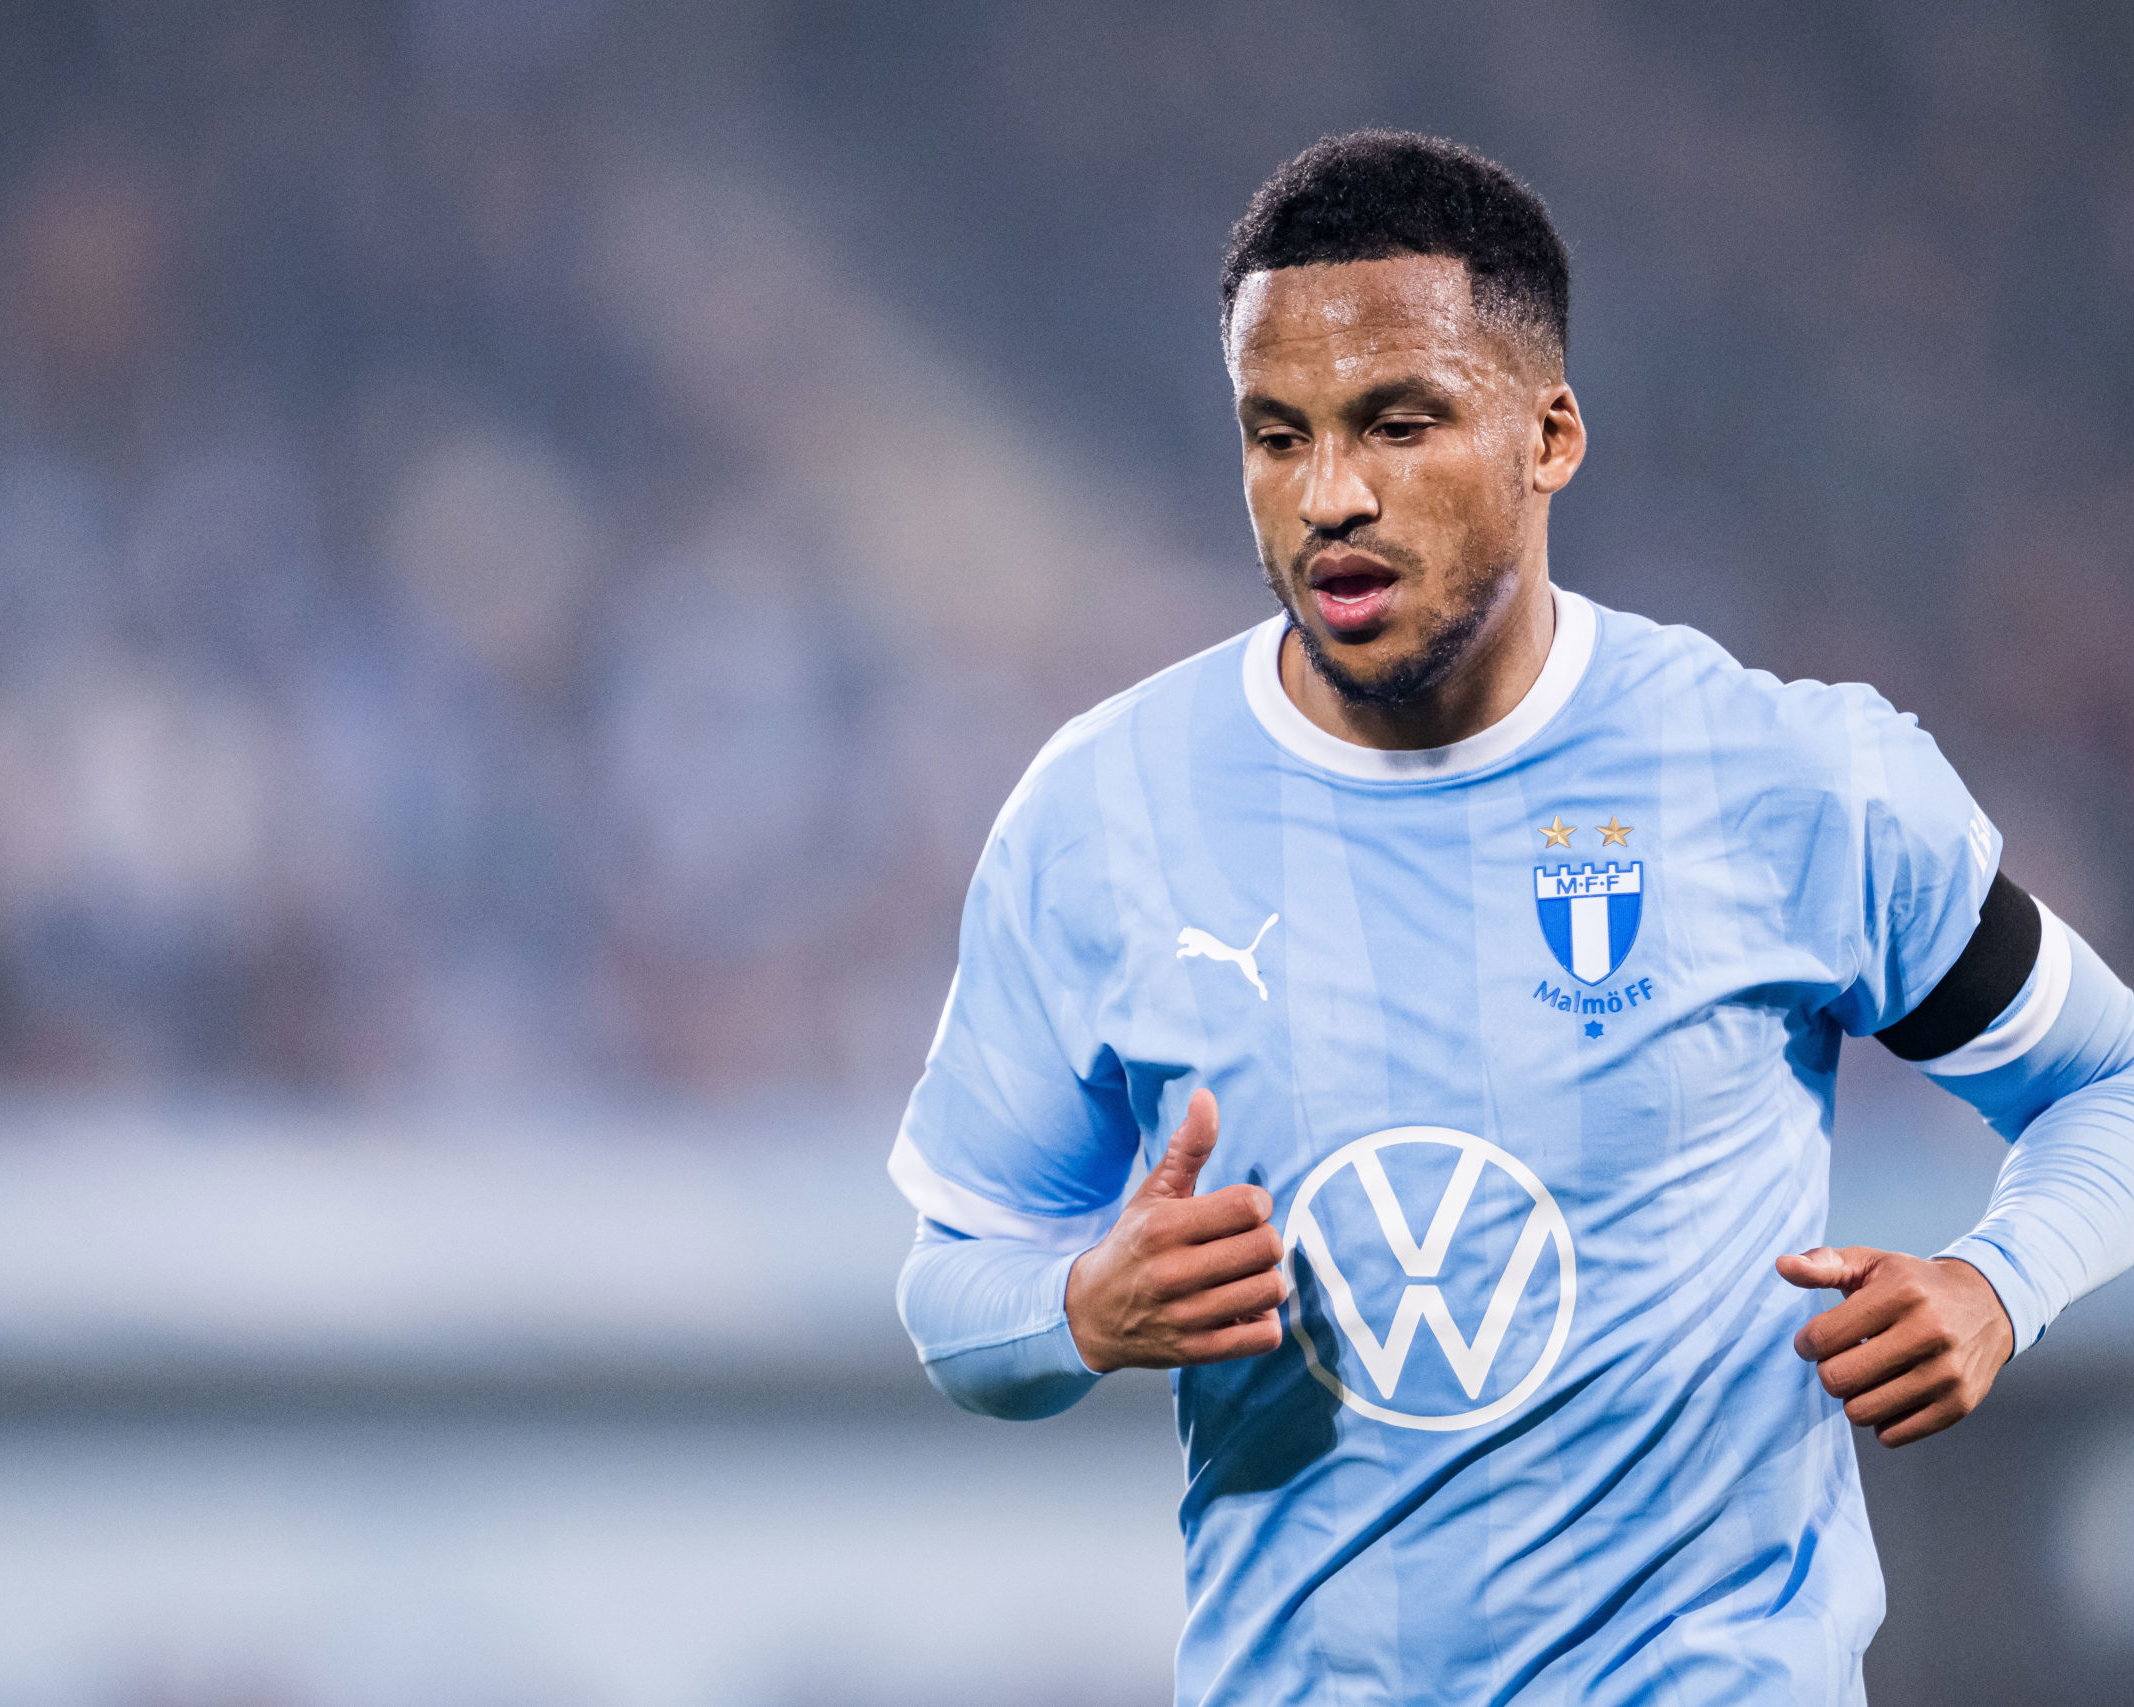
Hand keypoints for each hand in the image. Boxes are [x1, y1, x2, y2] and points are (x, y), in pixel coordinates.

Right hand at [1065, 1089, 1286, 1373]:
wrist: (1090, 1314)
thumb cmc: (1132, 1245)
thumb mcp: (1153, 1193)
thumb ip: (1187, 1147)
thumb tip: (1207, 1097)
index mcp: (1163, 1228)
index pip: (1250, 1206)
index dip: (1256, 1205)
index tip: (1242, 1211)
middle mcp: (1173, 1273)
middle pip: (1267, 1247)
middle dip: (1264, 1241)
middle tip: (1244, 1244)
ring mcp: (1185, 1317)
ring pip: (1270, 1290)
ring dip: (1266, 1281)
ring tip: (1244, 1276)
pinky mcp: (1197, 1352)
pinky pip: (1263, 1337)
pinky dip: (1262, 1322)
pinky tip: (1243, 1309)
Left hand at [1777, 1246, 2014, 1447]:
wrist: (1988, 1305)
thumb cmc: (1914, 1284)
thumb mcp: (1871, 1263)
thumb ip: (1823, 1264)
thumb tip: (1783, 1266)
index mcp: (1900, 1294)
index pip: (1822, 1338)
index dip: (1806, 1344)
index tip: (1815, 1341)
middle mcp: (1929, 1333)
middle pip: (1838, 1379)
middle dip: (1828, 1372)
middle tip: (1842, 1360)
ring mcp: (1947, 1373)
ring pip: (1862, 1412)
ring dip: (1853, 1399)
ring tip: (1867, 1377)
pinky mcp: (1958, 1405)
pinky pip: (1893, 1435)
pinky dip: (1881, 1421)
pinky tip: (1890, 1395)